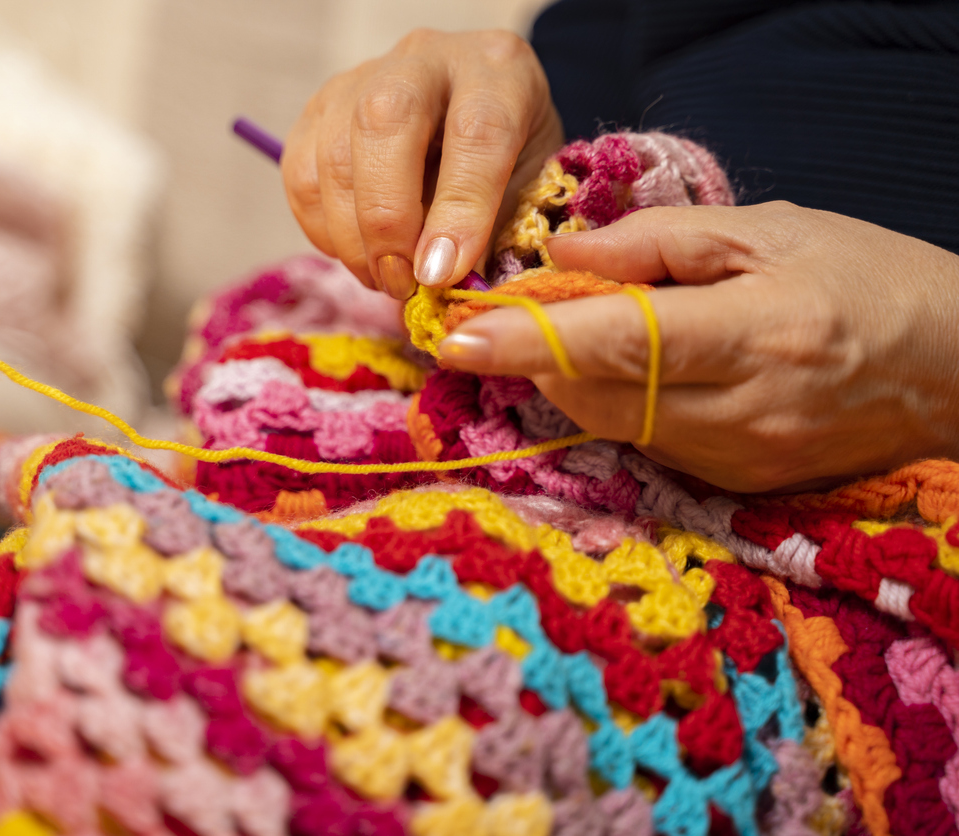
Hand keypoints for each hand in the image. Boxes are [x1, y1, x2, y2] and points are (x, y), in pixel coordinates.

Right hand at [282, 29, 563, 299]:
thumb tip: (445, 286)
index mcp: (498, 70)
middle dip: (387, 219)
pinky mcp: (317, 108)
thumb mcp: (528, 190)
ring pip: (333, 154)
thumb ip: (497, 232)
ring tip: (385, 280)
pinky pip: (301, 175)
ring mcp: (362, 77)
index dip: (459, 210)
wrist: (472, 119)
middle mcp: (426, 58)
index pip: (477, 131)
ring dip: (352, 237)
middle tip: (401, 281)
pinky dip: (323, 230)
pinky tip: (358, 254)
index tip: (442, 274)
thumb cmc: (508, 161)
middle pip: (385, 122)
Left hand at [438, 202, 958, 491]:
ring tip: (584, 332)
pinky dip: (619, 403)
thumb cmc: (868, 280)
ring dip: (574, 380)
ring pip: (611, 424)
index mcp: (755, 334)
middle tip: (517, 315)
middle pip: (594, 395)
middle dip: (538, 358)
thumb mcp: (771, 232)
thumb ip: (657, 242)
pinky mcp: (735, 486)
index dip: (525, 341)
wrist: (955, 369)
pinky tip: (639, 369)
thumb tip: (561, 258)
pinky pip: (645, 443)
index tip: (454, 336)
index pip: (614, 343)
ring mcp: (736, 461)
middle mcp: (740, 413)